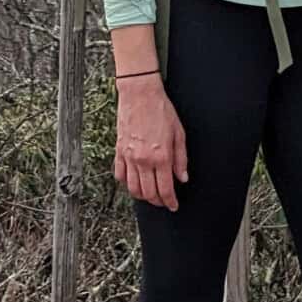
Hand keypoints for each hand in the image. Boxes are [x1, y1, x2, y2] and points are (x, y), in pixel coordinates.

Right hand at [115, 71, 189, 210]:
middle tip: (164, 202)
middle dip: (158, 202)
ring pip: (133, 188)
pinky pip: (120, 175)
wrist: (140, 95)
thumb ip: (181, 159)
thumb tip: (183, 178)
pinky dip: (127, 184)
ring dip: (143, 196)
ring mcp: (129, 157)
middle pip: (149, 193)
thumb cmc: (161, 110)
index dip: (170, 201)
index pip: (165, 189)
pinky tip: (135, 182)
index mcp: (161, 157)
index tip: (174, 206)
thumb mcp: (179, 133)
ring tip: (151, 195)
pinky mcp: (119, 151)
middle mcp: (143, 160)